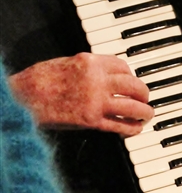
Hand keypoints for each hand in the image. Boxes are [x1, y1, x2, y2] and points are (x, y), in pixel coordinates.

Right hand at [9, 53, 153, 135]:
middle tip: (145, 99)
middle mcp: (98, 79)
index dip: (132, 75)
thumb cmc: (39, 80)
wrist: (23, 96)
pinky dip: (131, 128)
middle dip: (144, 93)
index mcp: (91, 62)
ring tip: (147, 115)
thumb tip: (103, 75)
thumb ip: (88, 69)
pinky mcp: (91, 120)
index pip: (123, 66)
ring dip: (145, 112)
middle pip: (134, 85)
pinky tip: (134, 129)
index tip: (132, 81)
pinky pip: (120, 124)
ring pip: (133, 106)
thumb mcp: (66, 63)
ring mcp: (96, 100)